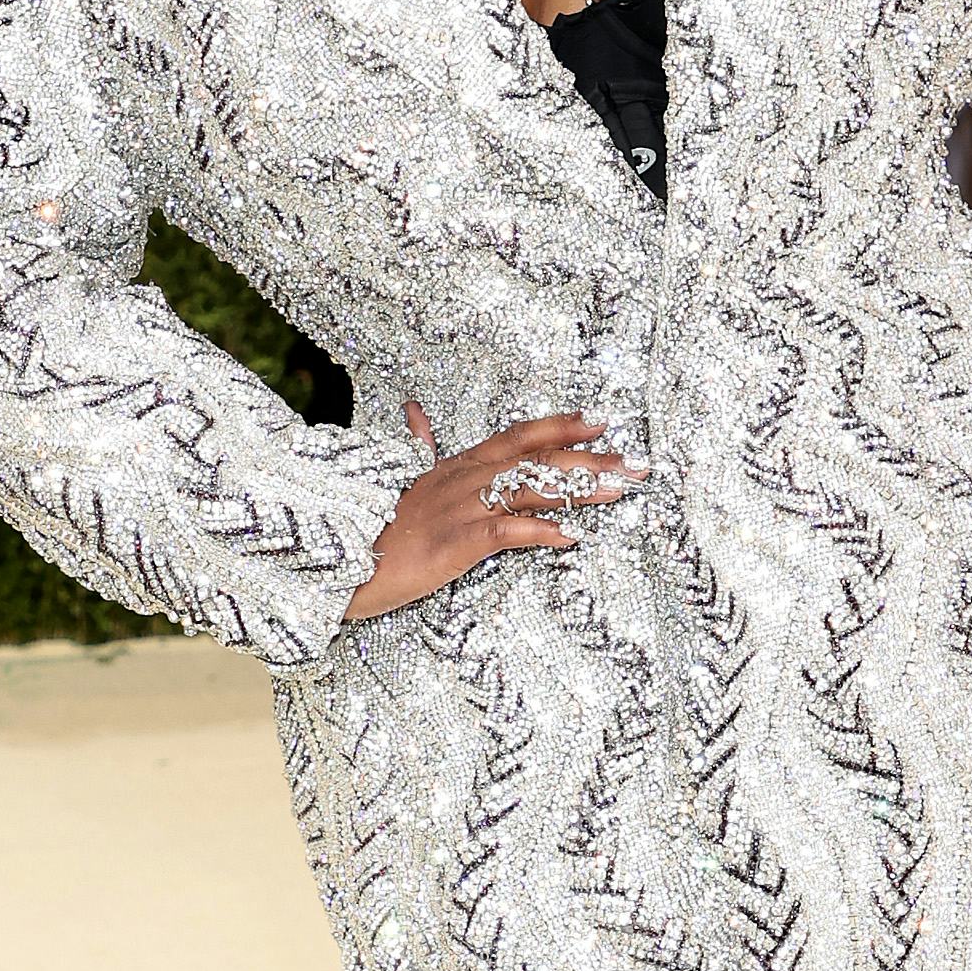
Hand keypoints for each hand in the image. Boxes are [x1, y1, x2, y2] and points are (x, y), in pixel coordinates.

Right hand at [344, 406, 645, 622]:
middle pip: (536, 460)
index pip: (517, 436)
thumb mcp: (399, 479)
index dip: (560, 426)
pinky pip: (504, 531)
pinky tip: (571, 535)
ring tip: (621, 490)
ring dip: (580, 489)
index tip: (602, 420)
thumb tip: (414, 410)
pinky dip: (539, 530)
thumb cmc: (371, 527)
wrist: (334, 560)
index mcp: (455, 466)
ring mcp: (458, 510)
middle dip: (591, 460)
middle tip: (637, 461)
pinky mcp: (452, 545)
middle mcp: (462, 480)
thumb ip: (417, 446)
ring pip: (528, 488)